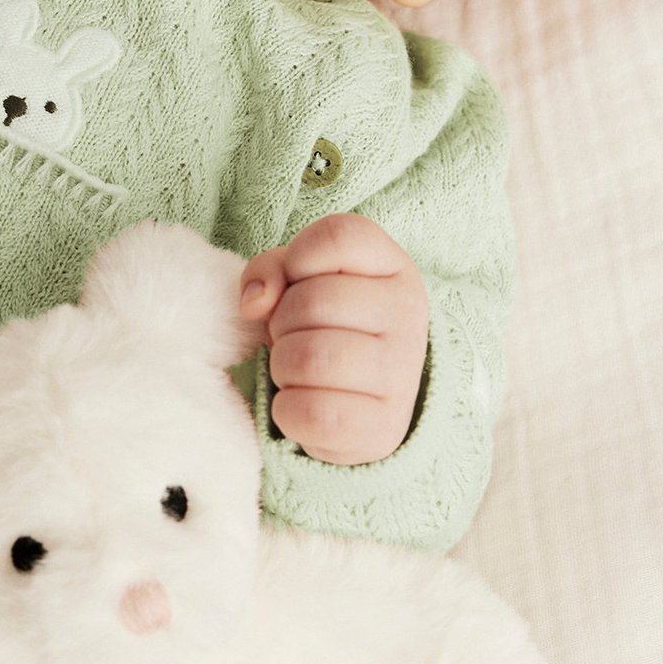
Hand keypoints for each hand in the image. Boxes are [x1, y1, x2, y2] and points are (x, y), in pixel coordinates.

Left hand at [238, 214, 428, 465]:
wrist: (362, 404)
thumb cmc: (324, 328)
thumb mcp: (299, 283)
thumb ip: (272, 270)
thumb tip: (255, 303)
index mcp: (392, 267)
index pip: (338, 235)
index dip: (297, 258)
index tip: (297, 281)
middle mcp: (407, 314)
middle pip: (311, 301)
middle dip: (281, 323)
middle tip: (296, 336)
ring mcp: (401, 372)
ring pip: (306, 358)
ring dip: (282, 367)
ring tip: (299, 370)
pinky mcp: (383, 427)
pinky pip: (309, 413)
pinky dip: (287, 412)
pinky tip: (303, 404)